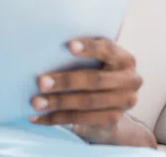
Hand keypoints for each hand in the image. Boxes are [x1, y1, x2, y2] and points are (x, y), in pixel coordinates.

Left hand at [30, 38, 145, 144]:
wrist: (108, 103)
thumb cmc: (92, 69)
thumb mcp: (93, 58)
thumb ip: (78, 52)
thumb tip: (44, 46)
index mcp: (124, 58)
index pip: (107, 49)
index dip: (89, 47)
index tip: (68, 46)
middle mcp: (130, 80)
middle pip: (94, 80)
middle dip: (65, 81)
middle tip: (41, 82)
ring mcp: (124, 102)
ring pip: (88, 102)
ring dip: (58, 103)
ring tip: (36, 103)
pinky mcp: (113, 119)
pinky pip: (82, 120)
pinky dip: (57, 118)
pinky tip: (38, 117)